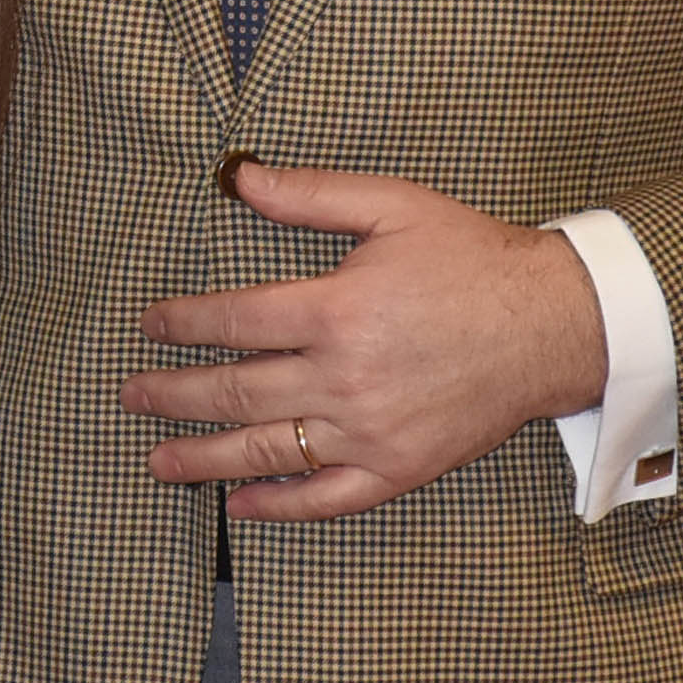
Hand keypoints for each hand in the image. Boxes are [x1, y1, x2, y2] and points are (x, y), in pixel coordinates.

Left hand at [120, 162, 607, 520]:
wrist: (551, 323)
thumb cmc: (470, 257)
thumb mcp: (391, 205)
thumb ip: (309, 193)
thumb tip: (239, 176)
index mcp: (336, 309)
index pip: (235, 322)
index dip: (183, 323)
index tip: (149, 326)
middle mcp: (344, 377)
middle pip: (237, 392)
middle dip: (175, 394)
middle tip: (132, 394)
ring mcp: (370, 431)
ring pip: (268, 451)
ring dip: (205, 457)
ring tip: (158, 459)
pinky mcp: (399, 468)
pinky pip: (326, 497)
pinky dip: (279, 506)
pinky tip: (241, 505)